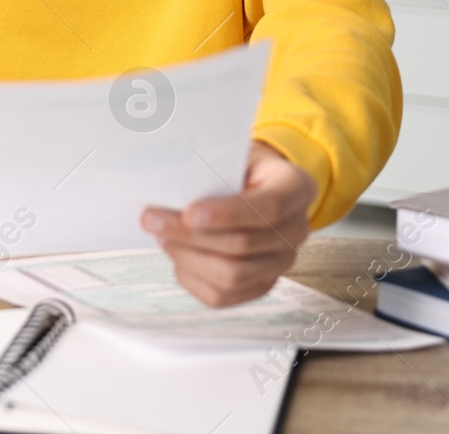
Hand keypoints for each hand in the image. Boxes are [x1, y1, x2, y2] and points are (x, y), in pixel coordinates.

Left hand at [141, 141, 316, 307]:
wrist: (253, 182)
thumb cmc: (236, 164)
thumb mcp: (230, 151)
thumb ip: (210, 165)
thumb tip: (169, 182)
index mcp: (296, 187)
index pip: (268, 208)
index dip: (227, 214)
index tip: (188, 212)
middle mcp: (296, 229)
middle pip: (243, 245)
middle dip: (190, 235)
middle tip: (151, 220)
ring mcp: (282, 262)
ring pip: (232, 276)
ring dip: (187, 257)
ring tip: (161, 235)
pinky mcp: (261, 285)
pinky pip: (223, 297)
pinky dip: (192, 277)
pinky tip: (176, 255)